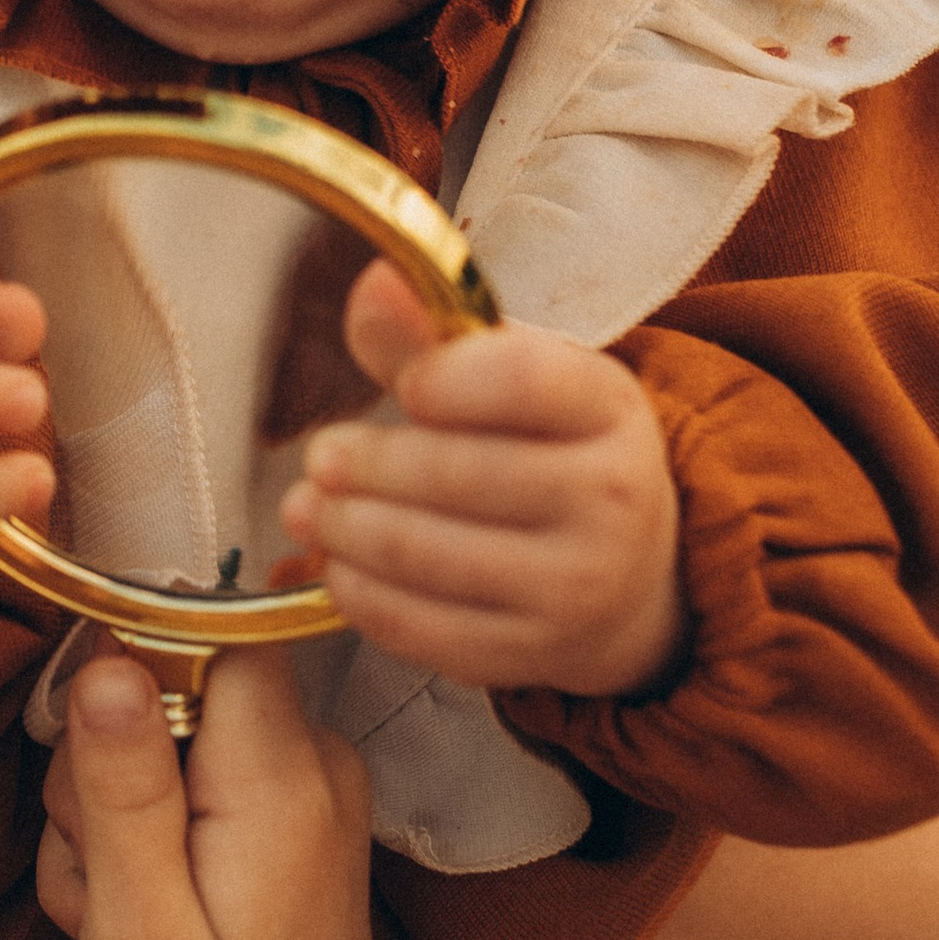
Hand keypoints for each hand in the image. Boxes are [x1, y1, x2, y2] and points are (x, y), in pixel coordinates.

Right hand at [45, 651, 474, 939]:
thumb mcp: (137, 922)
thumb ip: (123, 782)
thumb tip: (107, 656)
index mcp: (284, 778)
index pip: (203, 629)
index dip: (125, 670)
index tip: (88, 762)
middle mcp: (316, 770)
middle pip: (174, 689)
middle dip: (104, 773)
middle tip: (100, 883)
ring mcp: (311, 804)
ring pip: (169, 747)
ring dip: (113, 826)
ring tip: (118, 923)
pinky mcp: (292, 838)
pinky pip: (197, 797)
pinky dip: (148, 854)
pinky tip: (142, 932)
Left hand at [279, 260, 685, 699]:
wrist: (630, 577)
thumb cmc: (552, 454)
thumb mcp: (521, 380)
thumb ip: (436, 335)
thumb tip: (373, 285)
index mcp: (610, 409)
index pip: (520, 380)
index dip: (442, 378)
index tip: (406, 387)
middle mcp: (612, 500)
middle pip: (457, 472)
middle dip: (368, 463)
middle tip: (321, 456)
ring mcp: (576, 588)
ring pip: (426, 554)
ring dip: (346, 528)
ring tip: (307, 507)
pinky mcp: (530, 654)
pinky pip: (420, 627)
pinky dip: (360, 592)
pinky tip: (338, 563)